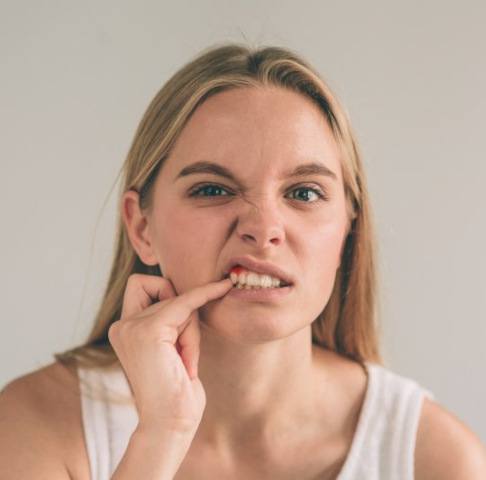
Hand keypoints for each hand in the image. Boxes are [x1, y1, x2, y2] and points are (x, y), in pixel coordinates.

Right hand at [108, 273, 232, 433]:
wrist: (170, 424)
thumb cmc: (176, 391)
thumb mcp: (169, 348)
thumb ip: (169, 321)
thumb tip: (188, 293)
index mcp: (124, 330)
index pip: (141, 285)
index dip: (164, 288)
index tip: (192, 291)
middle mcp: (122, 326)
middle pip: (163, 290)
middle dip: (183, 313)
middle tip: (183, 350)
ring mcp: (132, 327)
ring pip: (178, 301)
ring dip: (191, 330)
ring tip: (185, 362)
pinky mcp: (149, 331)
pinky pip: (186, 302)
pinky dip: (205, 295)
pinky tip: (222, 288)